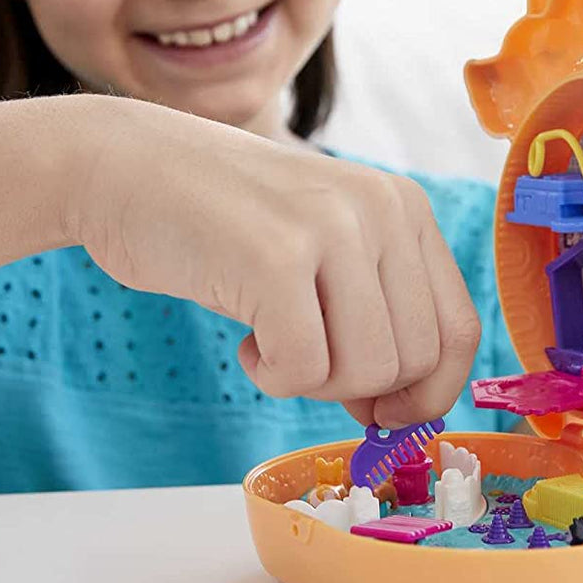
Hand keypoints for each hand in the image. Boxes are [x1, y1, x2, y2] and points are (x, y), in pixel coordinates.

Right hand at [68, 97, 480, 428]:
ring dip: (312, 383)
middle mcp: (380, 210)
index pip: (459, 329)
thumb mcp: (320, 251)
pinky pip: (303, 372)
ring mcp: (330, 229)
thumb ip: (372, 316)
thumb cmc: (219, 222)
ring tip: (271, 343)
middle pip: (414, 361)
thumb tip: (402, 413)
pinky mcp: (275, 259)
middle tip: (303, 363)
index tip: (386, 414)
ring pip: (366, 372)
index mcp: (404, 206)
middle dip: (358, 390)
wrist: (123, 168)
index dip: (429, 392)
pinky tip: (246, 342)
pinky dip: (272, 377)